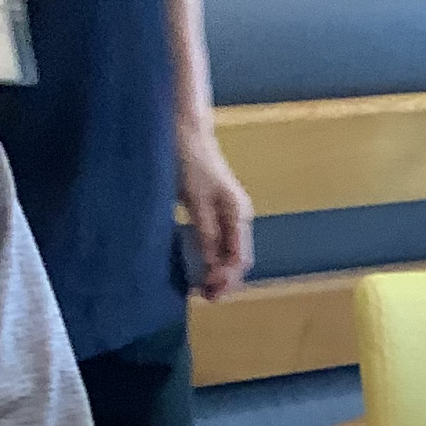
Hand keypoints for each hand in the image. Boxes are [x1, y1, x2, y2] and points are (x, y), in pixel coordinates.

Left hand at [177, 123, 253, 298]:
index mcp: (238, 213)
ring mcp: (232, 211)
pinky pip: (224, 241)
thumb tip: (211, 266)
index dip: (225, 279)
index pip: (239, 258)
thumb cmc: (188, 159)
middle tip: (205, 297)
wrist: (185, 129)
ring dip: (220, 271)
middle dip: (225, 280)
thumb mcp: (194, 200)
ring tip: (204, 286)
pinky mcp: (220, 207)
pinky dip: (215, 257)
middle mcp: (240, 215)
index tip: (206, 293)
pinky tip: (201, 263)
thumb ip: (205, 233)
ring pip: (232, 251)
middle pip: (239, 258)